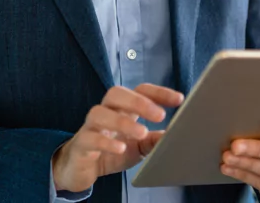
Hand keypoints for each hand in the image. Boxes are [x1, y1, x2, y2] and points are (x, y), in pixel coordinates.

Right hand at [52, 84, 183, 192]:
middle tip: (160, 115)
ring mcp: (91, 127)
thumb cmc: (112, 150)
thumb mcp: (139, 147)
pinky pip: (90, 138)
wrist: (80, 169)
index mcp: (122, 109)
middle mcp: (106, 112)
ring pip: (100, 113)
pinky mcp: (81, 144)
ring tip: (142, 133)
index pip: (139, 91)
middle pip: (116, 94)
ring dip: (123, 121)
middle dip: (139, 101)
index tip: (179, 99)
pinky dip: (106, 142)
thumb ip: (154, 140)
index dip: (158, 92)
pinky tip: (120, 148)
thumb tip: (174, 136)